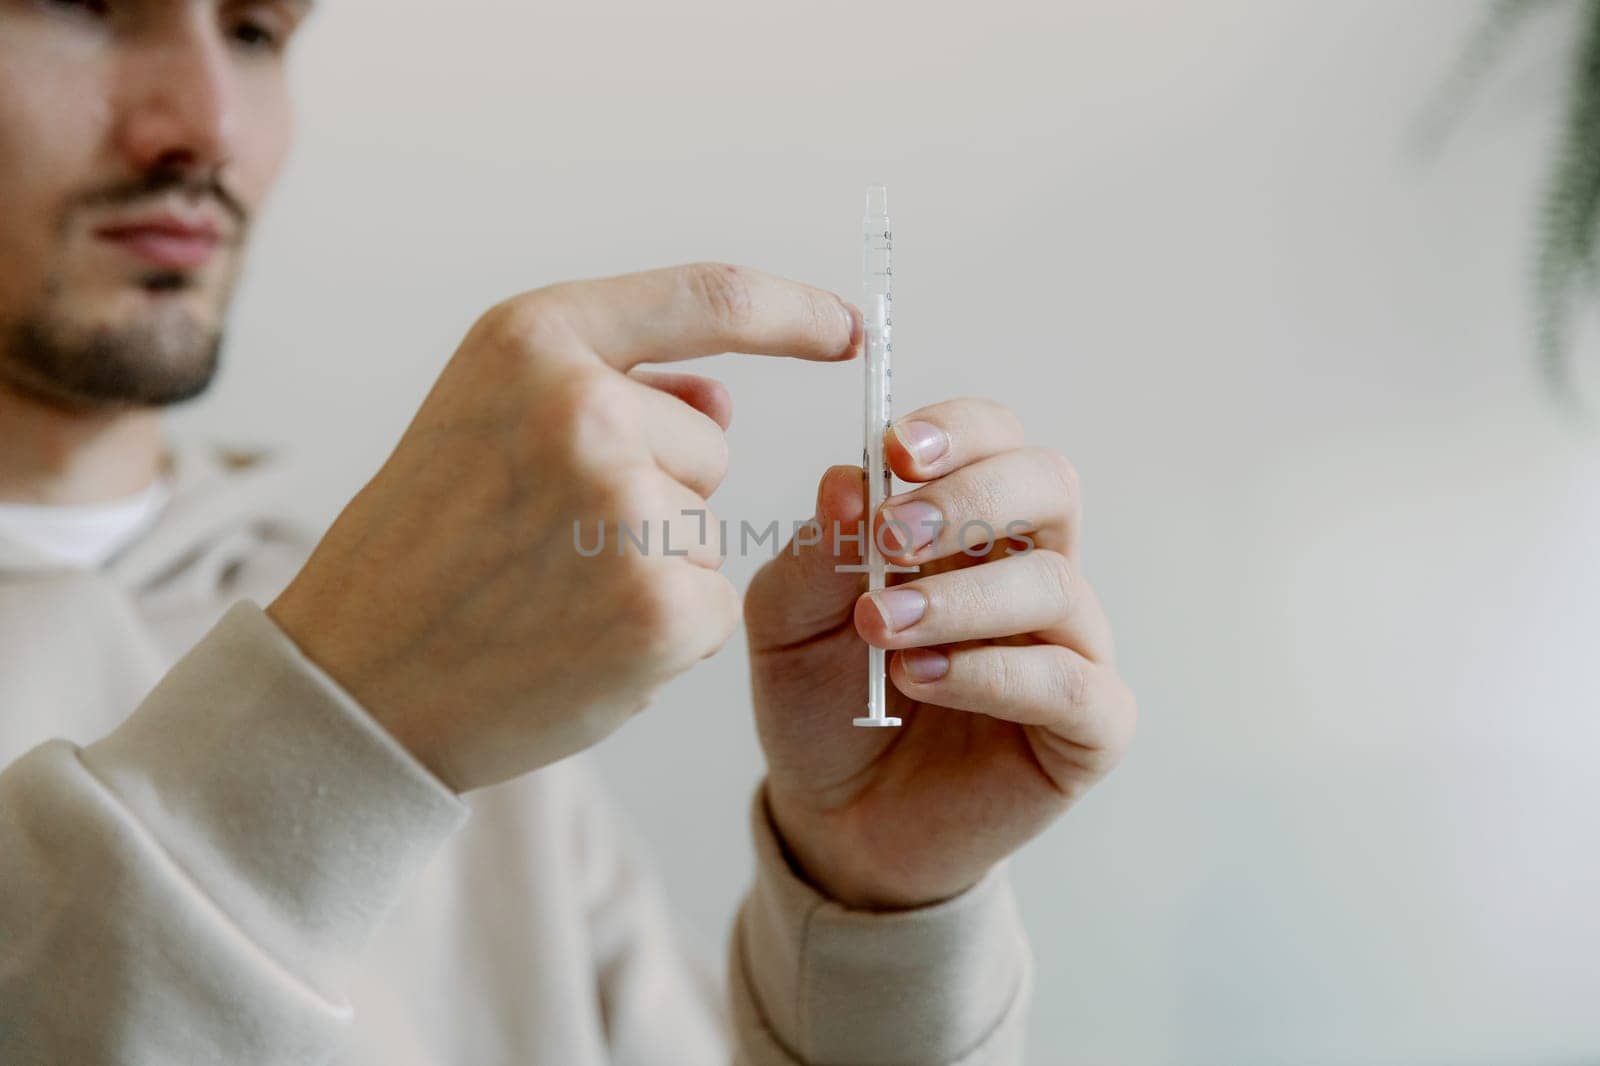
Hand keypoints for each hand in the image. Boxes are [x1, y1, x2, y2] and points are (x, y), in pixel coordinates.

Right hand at [268, 263, 860, 791]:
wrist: (356, 683)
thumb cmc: (422, 547)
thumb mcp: (483, 417)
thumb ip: (608, 387)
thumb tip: (720, 402)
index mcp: (533, 339)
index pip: (708, 298)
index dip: (792, 311)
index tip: (847, 327)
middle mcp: (585, 408)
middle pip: (709, 446)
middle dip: (658, 492)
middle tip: (544, 543)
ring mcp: (626, 508)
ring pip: (709, 530)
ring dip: (656, 565)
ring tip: (548, 594)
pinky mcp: (661, 606)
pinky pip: (712, 604)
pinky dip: (665, 631)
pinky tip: (580, 643)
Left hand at [745, 398, 1136, 908]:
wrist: (835, 820)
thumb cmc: (823, 703)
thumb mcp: (788, 620)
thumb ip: (818, 551)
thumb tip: (850, 480)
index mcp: (969, 525)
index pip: (994, 439)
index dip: (957, 431)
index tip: (895, 452)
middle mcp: (1032, 569)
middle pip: (1048, 484)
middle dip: (970, 499)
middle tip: (893, 540)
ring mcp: (1069, 645)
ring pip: (1054, 583)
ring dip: (961, 597)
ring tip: (881, 628)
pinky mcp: (1089, 726)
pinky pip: (1068, 682)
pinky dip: (990, 674)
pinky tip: (919, 680)